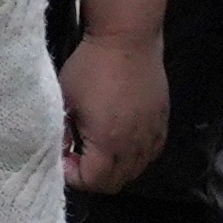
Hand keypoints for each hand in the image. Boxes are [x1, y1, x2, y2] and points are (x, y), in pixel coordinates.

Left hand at [60, 28, 167, 193]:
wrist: (127, 38)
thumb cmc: (90, 66)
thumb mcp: (65, 99)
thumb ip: (61, 130)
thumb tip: (61, 148)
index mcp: (108, 141)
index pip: (92, 182)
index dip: (73, 176)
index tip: (64, 156)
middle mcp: (134, 144)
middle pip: (115, 183)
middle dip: (92, 177)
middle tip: (77, 156)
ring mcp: (152, 133)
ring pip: (135, 170)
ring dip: (114, 168)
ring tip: (98, 150)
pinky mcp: (162, 121)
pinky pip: (150, 153)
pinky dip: (135, 156)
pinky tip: (121, 140)